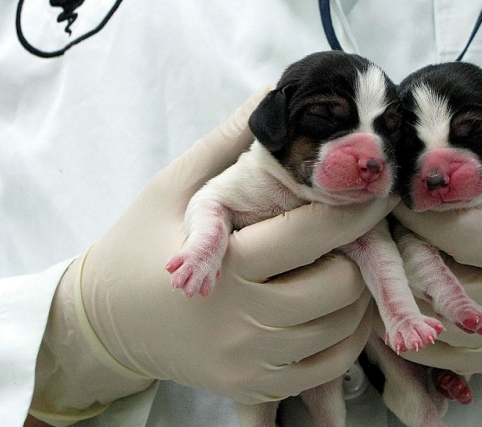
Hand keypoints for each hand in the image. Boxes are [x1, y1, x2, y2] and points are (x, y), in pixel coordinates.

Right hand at [30, 87, 396, 422]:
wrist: (104, 323)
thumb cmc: (138, 244)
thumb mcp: (173, 189)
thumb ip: (223, 144)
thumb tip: (269, 95)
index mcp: (228, 264)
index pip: (313, 234)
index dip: (356, 208)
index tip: (377, 189)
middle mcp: (245, 320)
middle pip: (341, 286)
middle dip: (358, 254)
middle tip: (356, 232)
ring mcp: (253, 362)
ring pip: (343, 328)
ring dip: (358, 293)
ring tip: (346, 263)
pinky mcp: (256, 386)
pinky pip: (328, 366)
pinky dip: (345, 337)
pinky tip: (334, 308)